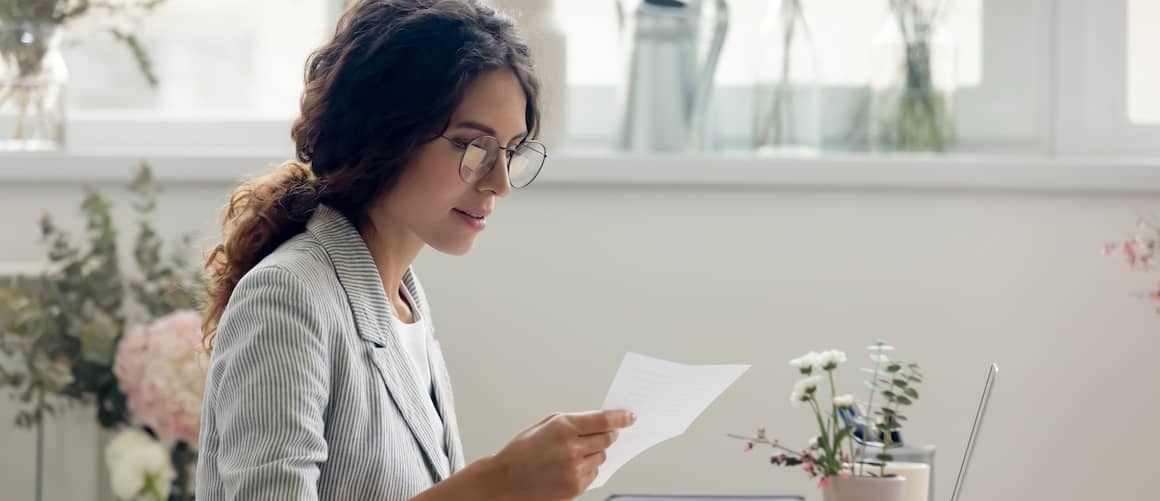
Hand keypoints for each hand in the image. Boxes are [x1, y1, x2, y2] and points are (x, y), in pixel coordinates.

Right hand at [493, 409, 635, 499]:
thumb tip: (601, 422)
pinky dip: (588, 468)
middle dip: (610, 435)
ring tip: (576, 453)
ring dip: (596, 453)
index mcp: (564, 427)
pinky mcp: (575, 486)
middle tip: (606, 433)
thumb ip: (574, 421)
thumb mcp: (546, 425)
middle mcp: (571, 448)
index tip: (631, 416)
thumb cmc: (524, 449)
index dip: (621, 417)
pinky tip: (571, 466)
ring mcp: (574, 469)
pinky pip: (594, 473)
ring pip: (602, 457)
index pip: (604, 420)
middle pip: (608, 439)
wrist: (506, 479)